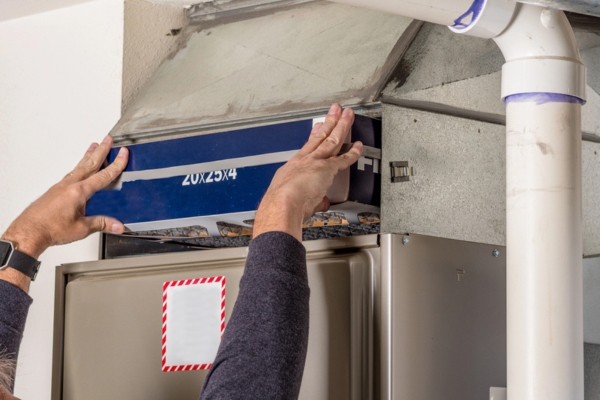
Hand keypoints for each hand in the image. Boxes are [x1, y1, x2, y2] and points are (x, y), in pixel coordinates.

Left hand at [1, 135, 128, 260]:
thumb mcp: (82, 228)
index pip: (103, 175)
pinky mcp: (56, 190)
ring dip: (89, 155)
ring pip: (79, 166)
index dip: (116, 164)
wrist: (29, 231)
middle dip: (101, 151)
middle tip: (108, 139)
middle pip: (90, 164)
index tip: (123, 153)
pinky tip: (80, 169)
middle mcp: (70, 185)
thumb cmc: (50, 229)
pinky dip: (79, 166)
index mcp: (79, 192)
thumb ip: (102, 224)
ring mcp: (62, 186)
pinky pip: (72, 173)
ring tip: (94, 147)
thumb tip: (118, 225)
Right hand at [253, 104, 362, 241]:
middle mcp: (304, 160)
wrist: (282, 203)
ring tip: (348, 115)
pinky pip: (343, 158)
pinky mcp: (326, 168)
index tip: (319, 127)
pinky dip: (353, 152)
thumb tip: (319, 202)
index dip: (315, 135)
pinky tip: (359, 145)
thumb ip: (312, 199)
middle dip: (329, 122)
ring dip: (341, 126)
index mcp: (294, 166)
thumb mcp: (293, 196)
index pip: (308, 146)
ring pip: (332, 140)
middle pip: (320, 137)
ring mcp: (316, 162)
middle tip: (336, 111)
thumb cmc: (282, 205)